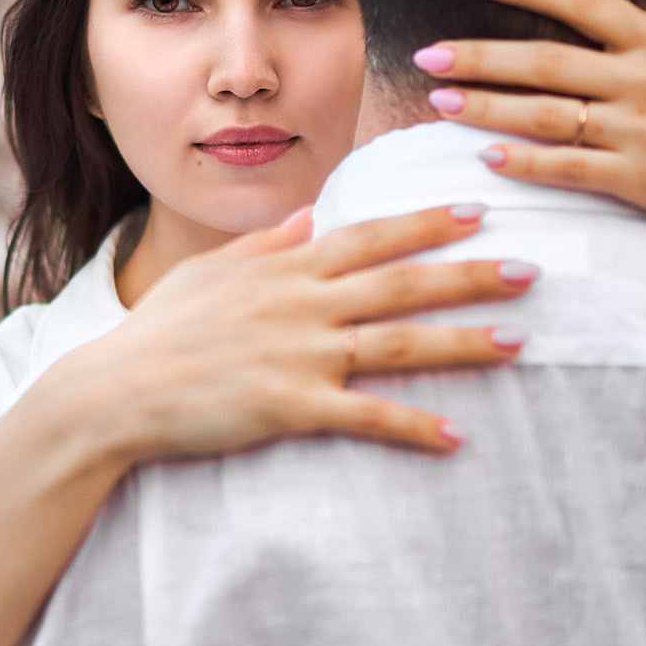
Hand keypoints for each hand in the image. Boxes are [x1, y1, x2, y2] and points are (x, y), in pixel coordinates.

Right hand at [54, 204, 535, 461]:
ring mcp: (299, 355)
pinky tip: (456, 435)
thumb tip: (309, 219)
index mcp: (285, 268)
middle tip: (529, 268)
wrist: (115, 392)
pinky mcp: (290, 407)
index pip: (368, 237)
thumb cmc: (160, 334)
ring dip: (462, 342)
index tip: (476, 210)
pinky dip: (413, 426)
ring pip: (398, 344)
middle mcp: (301, 304)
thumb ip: (267, 245)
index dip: (426, 223)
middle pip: (401, 284)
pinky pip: (366, 417)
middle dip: (469, 274)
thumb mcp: (210, 273)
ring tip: (517, 341)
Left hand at [414, 0, 645, 252]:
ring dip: (490, 108)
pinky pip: (574, 169)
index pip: (584, 0)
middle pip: (549, 61)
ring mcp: (644, 133)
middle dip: (482, 56)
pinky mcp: (644, 181)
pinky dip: (530, 163)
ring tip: (438, 100)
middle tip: (425, 53)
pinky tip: (487, 157)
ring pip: (551, 116)